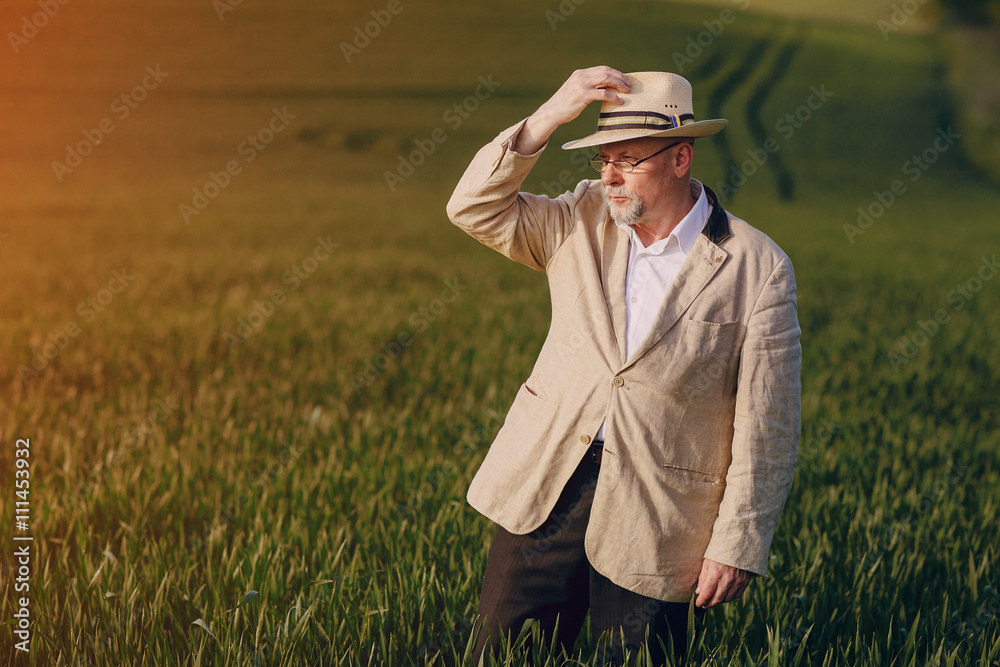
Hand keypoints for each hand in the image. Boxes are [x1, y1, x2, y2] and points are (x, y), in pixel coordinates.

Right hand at [513, 66, 630, 154]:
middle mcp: (581, 76)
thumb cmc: (565, 104)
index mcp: (580, 74)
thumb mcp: (576, 90)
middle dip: (620, 77)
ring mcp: (582, 85)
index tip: (623, 79)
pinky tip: (619, 101)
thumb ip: (588, 86)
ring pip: (606, 79)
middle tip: (628, 85)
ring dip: (619, 85)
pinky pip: (603, 93)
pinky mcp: (583, 95)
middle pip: (606, 72)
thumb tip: (604, 88)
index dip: (615, 73)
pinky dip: (614, 97)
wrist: (552, 112)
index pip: (602, 69)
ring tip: (626, 91)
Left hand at [694, 558, 754, 607]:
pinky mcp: (745, 581)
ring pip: (727, 599)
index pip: (707, 594)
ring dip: (719, 601)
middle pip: (717, 599)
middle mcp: (727, 579)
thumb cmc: (718, 552)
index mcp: (715, 573)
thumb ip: (703, 578)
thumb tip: (699, 592)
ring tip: (714, 599)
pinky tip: (725, 594)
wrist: (736, 543)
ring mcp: (737, 581)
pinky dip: (730, 597)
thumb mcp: (706, 562)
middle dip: (709, 604)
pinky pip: (737, 595)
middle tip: (705, 604)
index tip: (698, 604)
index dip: (701, 601)